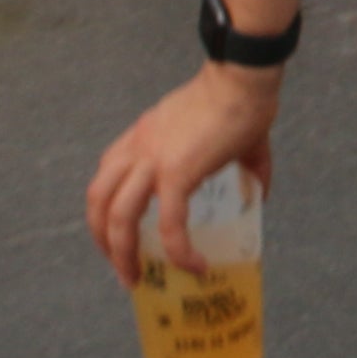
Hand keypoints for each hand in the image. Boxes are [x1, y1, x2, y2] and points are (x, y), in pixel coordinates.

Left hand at [84, 62, 281, 284]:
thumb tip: (258, 194)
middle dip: (103, 241)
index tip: (122, 235)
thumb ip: (244, 166)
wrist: (243, 79)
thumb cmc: (240, 98)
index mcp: (143, 137)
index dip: (106, 210)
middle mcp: (138, 148)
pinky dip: (178, 250)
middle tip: (123, 269)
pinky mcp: (177, 172)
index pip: (106, 176)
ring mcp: (153, 160)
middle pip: (98, 200)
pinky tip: (194, 265)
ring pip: (117, 216)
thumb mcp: (230, 137)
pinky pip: (169, 222)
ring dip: (121, 254)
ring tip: (136, 278)